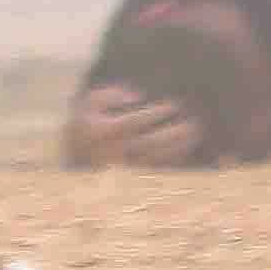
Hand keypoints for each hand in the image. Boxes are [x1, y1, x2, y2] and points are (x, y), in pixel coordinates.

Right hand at [61, 80, 208, 170]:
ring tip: (194, 132)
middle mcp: (114, 150)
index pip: (134, 122)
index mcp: (103, 131)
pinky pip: (156, 167)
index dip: (155, 113)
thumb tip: (136, 97)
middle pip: (149, 143)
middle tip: (192, 122)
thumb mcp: (90, 101)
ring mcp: (124, 165)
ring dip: (178, 146)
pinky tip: (187, 146)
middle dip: (172, 133)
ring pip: (156, 157)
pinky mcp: (132, 174)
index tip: (173, 105)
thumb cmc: (88, 121)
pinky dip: (173, 158)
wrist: (76, 153)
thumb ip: (111, 95)